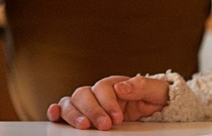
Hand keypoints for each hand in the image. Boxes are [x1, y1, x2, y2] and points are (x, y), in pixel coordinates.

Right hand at [46, 75, 169, 129]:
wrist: (156, 108)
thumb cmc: (156, 98)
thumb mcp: (156, 90)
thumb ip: (142, 86)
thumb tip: (121, 87)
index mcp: (114, 84)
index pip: (102, 88)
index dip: (108, 102)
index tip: (118, 118)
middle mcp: (97, 92)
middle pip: (83, 94)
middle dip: (92, 111)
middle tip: (104, 125)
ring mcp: (89, 104)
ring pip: (70, 102)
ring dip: (74, 114)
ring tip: (84, 127)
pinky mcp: (84, 116)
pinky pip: (63, 110)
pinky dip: (57, 112)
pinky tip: (55, 116)